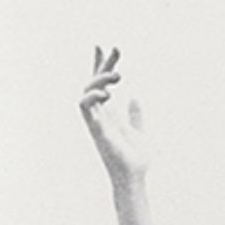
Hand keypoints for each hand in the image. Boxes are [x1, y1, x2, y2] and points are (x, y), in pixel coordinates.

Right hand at [79, 46, 149, 183]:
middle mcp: (99, 116)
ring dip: (99, 79)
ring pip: (86, 91)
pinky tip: (107, 92)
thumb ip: (136, 115)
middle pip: (93, 83)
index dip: (100, 64)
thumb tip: (135, 98)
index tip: (104, 46)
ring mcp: (95, 122)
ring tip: (117, 75)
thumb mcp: (140, 131)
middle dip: (102, 64)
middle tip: (117, 50)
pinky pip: (85, 107)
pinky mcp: (96, 130)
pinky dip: (92, 96)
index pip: (100, 85)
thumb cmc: (136, 161)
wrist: (135, 178)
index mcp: (108, 114)